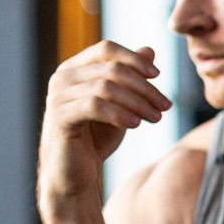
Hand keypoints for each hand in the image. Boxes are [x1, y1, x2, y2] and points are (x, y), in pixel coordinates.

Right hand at [39, 42, 171, 203]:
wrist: (76, 173)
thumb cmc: (97, 138)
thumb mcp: (121, 105)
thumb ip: (132, 78)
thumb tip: (149, 50)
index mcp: (75, 69)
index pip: (106, 49)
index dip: (134, 59)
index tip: (158, 76)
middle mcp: (62, 78)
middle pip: (112, 69)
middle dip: (144, 87)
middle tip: (166, 105)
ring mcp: (58, 96)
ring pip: (106, 87)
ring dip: (138, 102)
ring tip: (156, 118)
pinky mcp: (60, 117)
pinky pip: (95, 107)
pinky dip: (120, 113)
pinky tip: (136, 124)